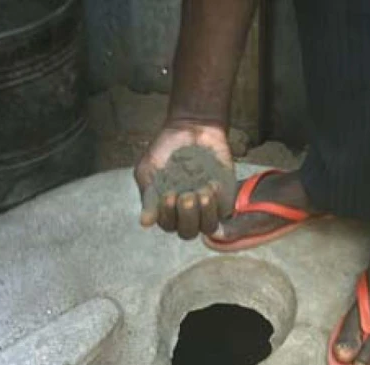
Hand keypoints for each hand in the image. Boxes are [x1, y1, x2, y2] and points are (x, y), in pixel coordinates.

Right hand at [134, 120, 234, 239]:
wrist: (191, 127)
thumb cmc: (165, 149)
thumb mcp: (149, 171)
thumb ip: (148, 196)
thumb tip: (145, 222)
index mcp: (167, 209)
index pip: (168, 226)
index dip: (168, 216)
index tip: (169, 195)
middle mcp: (187, 212)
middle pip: (188, 232)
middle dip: (187, 217)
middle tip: (186, 196)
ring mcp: (207, 206)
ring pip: (208, 227)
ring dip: (204, 213)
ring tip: (202, 191)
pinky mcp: (224, 196)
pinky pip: (224, 212)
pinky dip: (218, 202)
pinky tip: (212, 184)